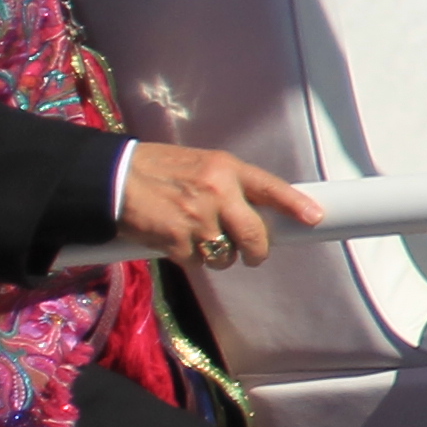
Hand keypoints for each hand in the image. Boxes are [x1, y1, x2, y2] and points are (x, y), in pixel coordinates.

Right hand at [118, 143, 328, 270]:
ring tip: (198, 238)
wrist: (112, 178)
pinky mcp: (177, 240)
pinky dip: (188, 257)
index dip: (295, 205)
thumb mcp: (200, 164)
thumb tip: (256, 210)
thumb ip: (228, 184)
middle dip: (256, 251)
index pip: (270, 187)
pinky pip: (196, 261)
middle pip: (256, 235)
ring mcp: (198, 218)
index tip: (315, 217)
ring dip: (217, 255)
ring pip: (226, 254)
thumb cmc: (157, 169)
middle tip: (252, 254)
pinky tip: (174, 240)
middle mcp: (218, 192)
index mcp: (226, 168)